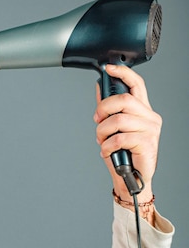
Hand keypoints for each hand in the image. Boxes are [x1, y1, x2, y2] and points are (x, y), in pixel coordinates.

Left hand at [93, 64, 161, 204]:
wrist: (131, 179)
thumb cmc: (123, 154)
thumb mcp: (112, 129)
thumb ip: (108, 109)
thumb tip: (99, 88)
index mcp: (142, 110)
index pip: (137, 84)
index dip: (123, 73)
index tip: (108, 68)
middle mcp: (149, 117)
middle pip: (124, 100)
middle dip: (103, 109)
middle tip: (97, 121)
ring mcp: (150, 130)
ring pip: (118, 121)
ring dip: (102, 132)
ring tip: (102, 142)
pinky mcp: (147, 143)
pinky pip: (119, 139)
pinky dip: (106, 147)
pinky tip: (107, 152)